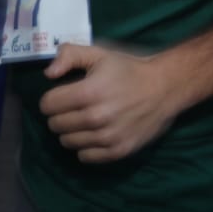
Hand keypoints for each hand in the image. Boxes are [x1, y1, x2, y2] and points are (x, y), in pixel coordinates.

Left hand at [38, 44, 178, 163]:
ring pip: (67, 142)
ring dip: (70, 132)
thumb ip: (69, 56)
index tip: (62, 95)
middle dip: (59, 115)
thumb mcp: (98, 54)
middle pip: (55, 125)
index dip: (51, 98)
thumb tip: (48, 74)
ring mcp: (108, 138)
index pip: (48, 105)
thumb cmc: (128, 70)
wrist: (164, 88)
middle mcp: (96, 118)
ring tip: (84, 120)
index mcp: (88, 92)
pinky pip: (85, 157)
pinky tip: (94, 134)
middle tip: (73, 107)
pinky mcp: (118, 151)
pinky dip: (85, 147)